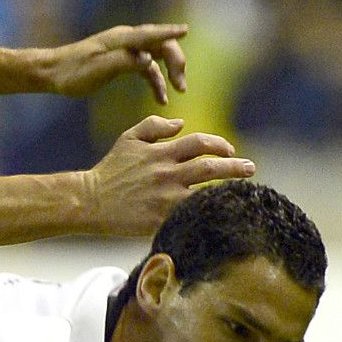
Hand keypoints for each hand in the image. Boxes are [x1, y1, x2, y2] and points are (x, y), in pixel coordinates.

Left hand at [43, 24, 188, 103]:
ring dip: (169, 73)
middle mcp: (126, 39)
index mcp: (121, 39)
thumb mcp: (98, 69)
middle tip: (182, 85)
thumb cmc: (72, 72)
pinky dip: (155, 81)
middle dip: (176, 62)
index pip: (151, 34)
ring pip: (157, 56)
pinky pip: (146, 68)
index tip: (186, 30)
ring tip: (179, 91)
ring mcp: (125, 49)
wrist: (52, 73)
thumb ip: (125, 62)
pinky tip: (161, 99)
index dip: (170, 32)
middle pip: (161, 44)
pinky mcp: (122, 61)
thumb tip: (150, 60)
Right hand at [78, 116, 253, 235]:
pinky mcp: (161, 219)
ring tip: (245, 191)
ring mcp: (166, 198)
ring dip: (229, 190)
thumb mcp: (128, 139)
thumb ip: (154, 126)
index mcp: (161, 153)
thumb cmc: (110, 170)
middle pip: (210, 167)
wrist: (90, 201)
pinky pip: (192, 215)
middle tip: (251, 168)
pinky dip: (208, 213)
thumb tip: (181, 123)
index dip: (219, 144)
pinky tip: (223, 214)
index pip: (199, 143)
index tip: (231, 150)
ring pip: (207, 192)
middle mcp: (167, 174)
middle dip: (235, 167)